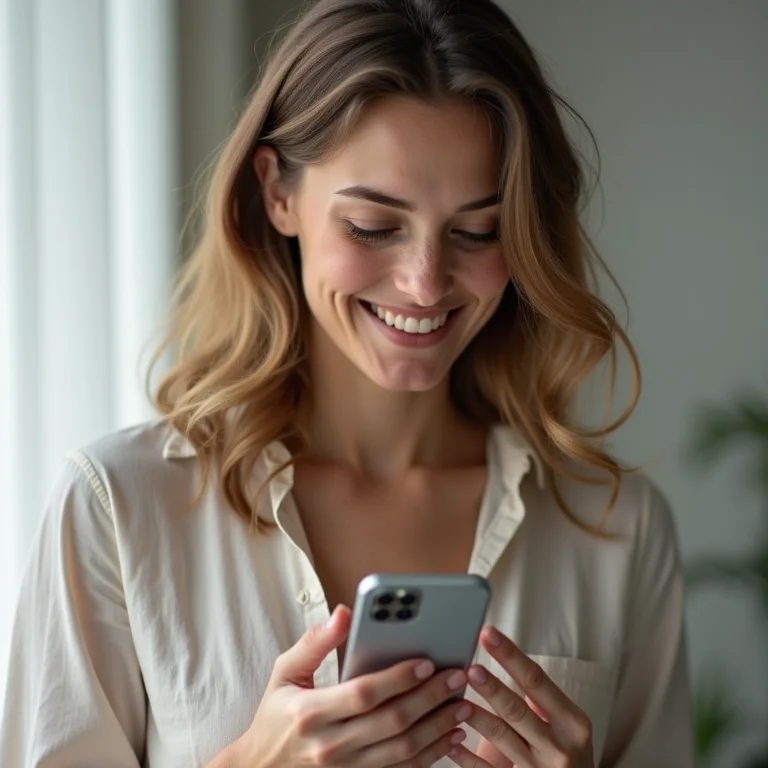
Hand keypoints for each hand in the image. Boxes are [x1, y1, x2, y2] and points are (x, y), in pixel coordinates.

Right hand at [230, 605, 469, 766]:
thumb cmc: (276, 717)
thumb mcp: (283, 674)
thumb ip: (314, 642)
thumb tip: (344, 612)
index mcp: (311, 713)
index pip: (363, 694)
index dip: (398, 678)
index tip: (426, 660)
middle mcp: (330, 746)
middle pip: (392, 722)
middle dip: (430, 698)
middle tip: (458, 676)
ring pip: (404, 752)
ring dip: (439, 728)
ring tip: (464, 705)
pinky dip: (432, 756)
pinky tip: (451, 736)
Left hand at [449, 627, 593, 767]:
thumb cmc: (569, 751)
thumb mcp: (568, 723)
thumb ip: (542, 698)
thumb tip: (506, 658)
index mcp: (572, 722)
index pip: (536, 680)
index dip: (510, 656)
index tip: (488, 635)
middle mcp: (559, 746)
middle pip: (517, 710)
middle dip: (492, 688)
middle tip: (470, 669)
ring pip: (502, 738)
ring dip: (477, 717)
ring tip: (456, 700)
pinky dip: (468, 758)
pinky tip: (451, 743)